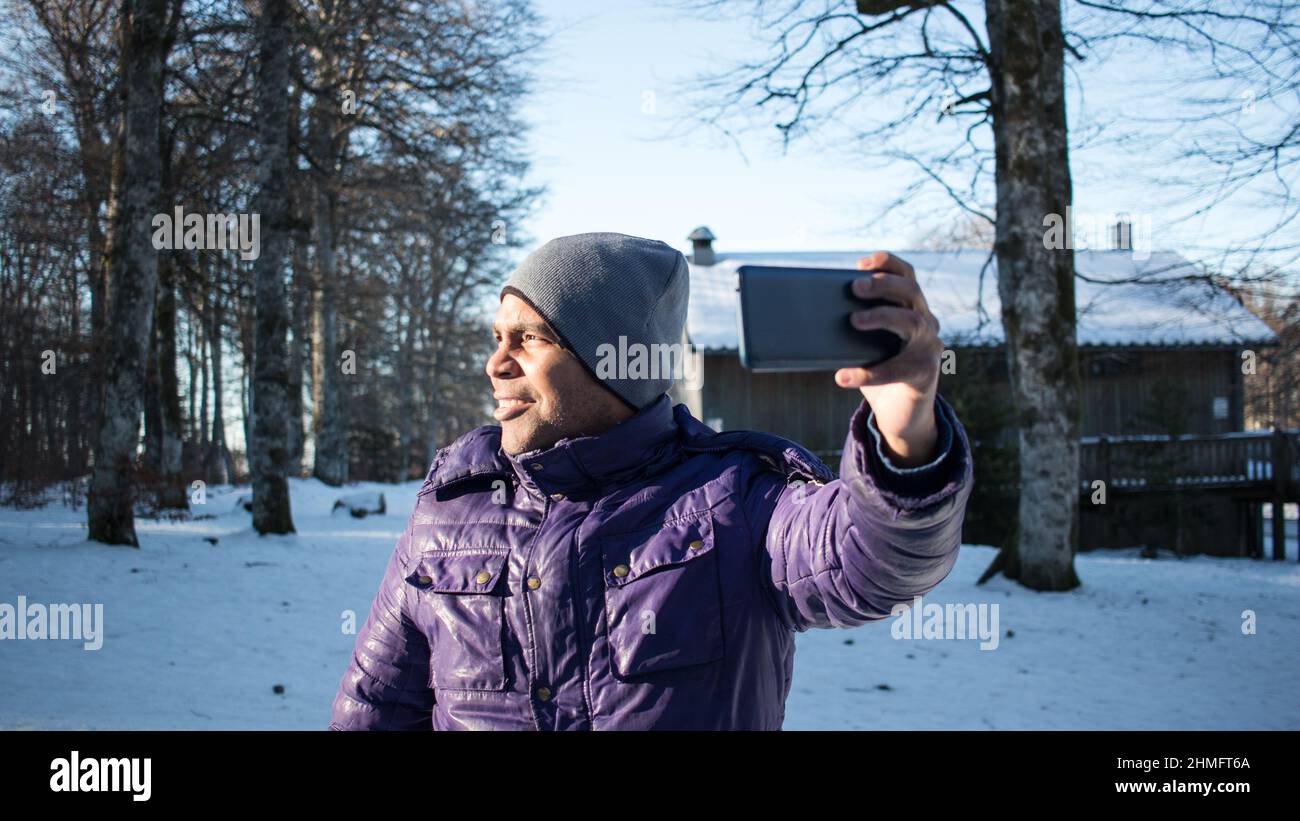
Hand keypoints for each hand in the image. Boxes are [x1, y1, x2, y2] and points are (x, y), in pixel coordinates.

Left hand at [834, 251, 942, 466]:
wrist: (901, 414)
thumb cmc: (879, 369)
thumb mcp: (865, 343)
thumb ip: (853, 325)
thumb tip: (810, 312)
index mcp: (911, 307)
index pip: (906, 274)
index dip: (888, 263)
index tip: (861, 263)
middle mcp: (926, 321)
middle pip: (910, 290)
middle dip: (882, 284)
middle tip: (854, 287)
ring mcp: (929, 346)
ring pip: (912, 321)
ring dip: (881, 316)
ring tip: (853, 320)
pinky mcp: (925, 374)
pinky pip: (897, 369)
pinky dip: (869, 373)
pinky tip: (844, 376)